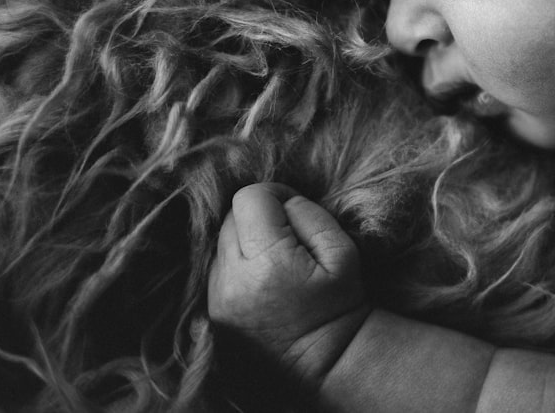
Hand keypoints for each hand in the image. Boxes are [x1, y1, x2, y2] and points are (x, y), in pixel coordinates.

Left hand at [208, 183, 366, 373]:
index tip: (292, 208)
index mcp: (267, 262)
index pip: (249, 198)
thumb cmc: (338, 304)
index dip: (274, 194)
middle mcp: (232, 279)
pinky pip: (218, 265)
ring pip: (221, 240)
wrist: (324, 360)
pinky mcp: (212, 309)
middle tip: (288, 235)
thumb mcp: (342, 253)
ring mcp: (217, 297)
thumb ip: (310, 215)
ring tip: (275, 259)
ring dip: (246, 239)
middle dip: (259, 217)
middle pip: (231, 217)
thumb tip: (284, 202)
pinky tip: (262, 276)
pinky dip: (238, 261)